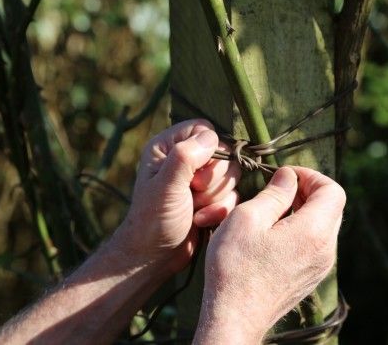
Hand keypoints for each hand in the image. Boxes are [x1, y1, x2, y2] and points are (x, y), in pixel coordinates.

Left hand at [113, 119, 240, 273]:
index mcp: (168, 147)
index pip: (204, 129)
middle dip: (213, 179)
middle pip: (224, 153)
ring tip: (195, 209)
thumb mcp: (166, 186)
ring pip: (231, 175)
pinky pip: (234, 195)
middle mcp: (186, 159)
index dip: (210, 149)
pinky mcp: (213, 198)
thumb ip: (185, 157)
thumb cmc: (153, 219)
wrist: (155, 257)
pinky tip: (201, 221)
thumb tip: (212, 137)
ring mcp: (201, 179)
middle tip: (193, 192)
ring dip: (216, 196)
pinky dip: (220, 210)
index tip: (197, 172)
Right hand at [194, 167, 345, 343]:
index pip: (333, 190)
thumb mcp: (248, 218)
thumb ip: (274, 194)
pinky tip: (274, 234)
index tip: (286, 176)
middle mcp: (326, 250)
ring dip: (304, 210)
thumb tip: (289, 177)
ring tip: (273, 210)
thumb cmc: (236, 267)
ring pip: (324, 225)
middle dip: (308, 191)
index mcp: (314, 231)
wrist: (234, 317)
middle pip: (332, 207)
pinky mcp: (311, 277)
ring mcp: (320, 266)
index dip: (311, 176)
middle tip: (279, 189)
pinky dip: (302, 229)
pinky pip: (316, 243)